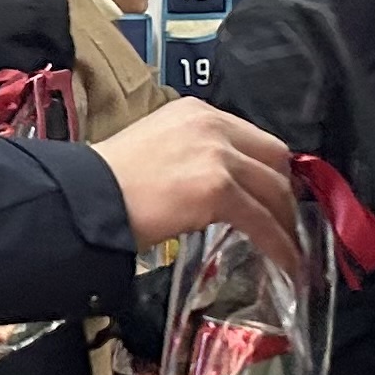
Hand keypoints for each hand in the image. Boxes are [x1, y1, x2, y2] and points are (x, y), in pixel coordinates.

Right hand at [96, 99, 295, 256]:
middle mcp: (213, 125)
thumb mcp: (156, 149)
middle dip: (283, 192)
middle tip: (283, 221)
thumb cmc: (106, 182)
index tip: (270, 194)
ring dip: (285, 221)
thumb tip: (210, 186)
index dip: (267, 169)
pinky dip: (278, 244)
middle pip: (274, 157)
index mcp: (196, 112)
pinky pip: (263, 220)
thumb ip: (190, 156)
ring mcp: (218, 155)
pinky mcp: (219, 189)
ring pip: (274, 190)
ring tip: (288, 247)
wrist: (86, 197)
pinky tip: (284, 262)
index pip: (252, 137)